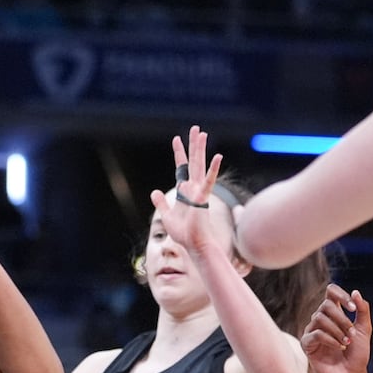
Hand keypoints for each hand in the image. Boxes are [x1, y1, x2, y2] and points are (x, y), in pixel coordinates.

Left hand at [149, 126, 232, 259]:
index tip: (176, 139)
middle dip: (193, 145)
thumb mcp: (167, 215)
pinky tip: (217, 157)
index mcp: (184, 191)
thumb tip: (154, 192)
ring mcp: (199, 191)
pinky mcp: (202, 198)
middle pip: (192, 162)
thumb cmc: (184, 233)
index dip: (178, 153)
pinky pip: (208, 181)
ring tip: (202, 134)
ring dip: (200, 150)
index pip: (180, 167)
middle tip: (195, 128)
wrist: (194, 244)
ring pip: (199, 166)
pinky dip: (212, 170)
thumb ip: (161, 203)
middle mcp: (193, 188)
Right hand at [301, 284, 372, 372]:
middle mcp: (321, 320)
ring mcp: (313, 332)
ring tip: (346, 342)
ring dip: (337, 330)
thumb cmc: (358, 354)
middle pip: (326, 305)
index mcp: (335, 314)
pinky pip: (315, 334)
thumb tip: (355, 292)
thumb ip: (363, 310)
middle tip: (352, 333)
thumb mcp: (365, 330)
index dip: (341, 295)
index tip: (353, 308)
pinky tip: (339, 347)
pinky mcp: (307, 345)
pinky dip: (330, 339)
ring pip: (319, 318)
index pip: (331, 293)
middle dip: (342, 318)